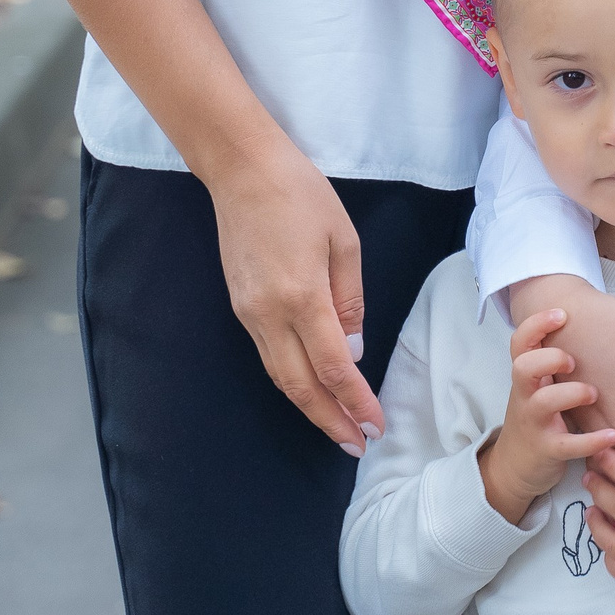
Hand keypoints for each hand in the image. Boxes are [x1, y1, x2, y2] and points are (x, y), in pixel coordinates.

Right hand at [208, 132, 384, 454]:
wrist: (242, 170)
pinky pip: (269, 357)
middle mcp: (269, 315)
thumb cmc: (302, 195)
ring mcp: (249, 314)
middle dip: (330, 419)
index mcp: (301, 297)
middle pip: (300, 385)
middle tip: (357, 444)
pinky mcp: (240, 307)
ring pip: (280, 377)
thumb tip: (352, 351)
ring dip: (310, 407)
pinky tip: (312, 388)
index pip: (332, 367)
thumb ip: (349, 301)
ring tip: (338, 426)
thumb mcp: (343, 241)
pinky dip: (293, 381)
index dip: (354, 402)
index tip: (374, 427)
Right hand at [478, 309, 614, 526]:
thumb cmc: (540, 415)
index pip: (520, 342)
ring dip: (572, 393)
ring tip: (594, 394)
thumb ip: (559, 362)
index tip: (562, 314)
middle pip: (523, 366)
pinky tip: (612, 435)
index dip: (536, 324)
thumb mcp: (541, 386)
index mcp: (528, 376)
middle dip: (550, 357)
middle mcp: (526, 395)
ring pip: (544, 401)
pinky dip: (592, 439)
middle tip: (574, 361)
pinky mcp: (547, 450)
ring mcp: (534, 423)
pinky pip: (569, 444)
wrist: (516, 466)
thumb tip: (600, 325)